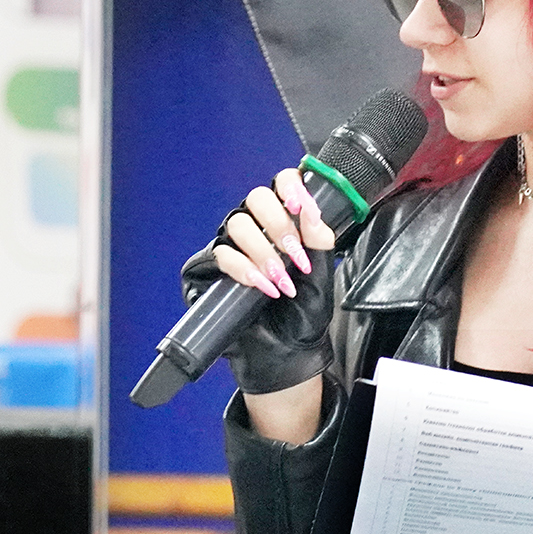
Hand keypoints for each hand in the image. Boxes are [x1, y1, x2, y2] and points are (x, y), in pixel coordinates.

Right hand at [180, 169, 340, 397]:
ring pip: (237, 225)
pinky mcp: (211, 269)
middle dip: (279, 225)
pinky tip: (263, 287)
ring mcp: (232, 247)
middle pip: (256, 198)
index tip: (301, 207)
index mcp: (285, 221)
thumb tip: (311, 213)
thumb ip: (320, 241)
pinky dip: (244, 270)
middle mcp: (257, 229)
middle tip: (296, 255)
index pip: (282, 183)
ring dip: (264, 252)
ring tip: (281, 279)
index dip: (290, 186)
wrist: (285, 350)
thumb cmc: (303, 313)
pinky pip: (221, 256)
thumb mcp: (321, 275)